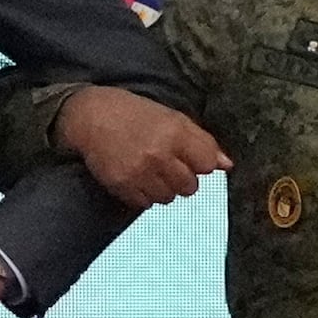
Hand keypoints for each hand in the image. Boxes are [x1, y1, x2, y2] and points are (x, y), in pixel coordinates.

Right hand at [55, 85, 229, 207]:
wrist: (89, 116)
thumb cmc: (133, 113)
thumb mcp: (170, 117)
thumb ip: (200, 140)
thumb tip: (228, 165)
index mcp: (174, 131)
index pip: (207, 164)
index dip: (201, 162)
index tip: (190, 157)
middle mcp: (159, 154)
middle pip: (190, 187)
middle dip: (182, 177)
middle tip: (166, 162)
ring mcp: (140, 172)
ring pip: (169, 198)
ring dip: (164, 187)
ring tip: (150, 168)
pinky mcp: (122, 186)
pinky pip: (146, 204)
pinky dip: (145, 194)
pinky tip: (136, 176)